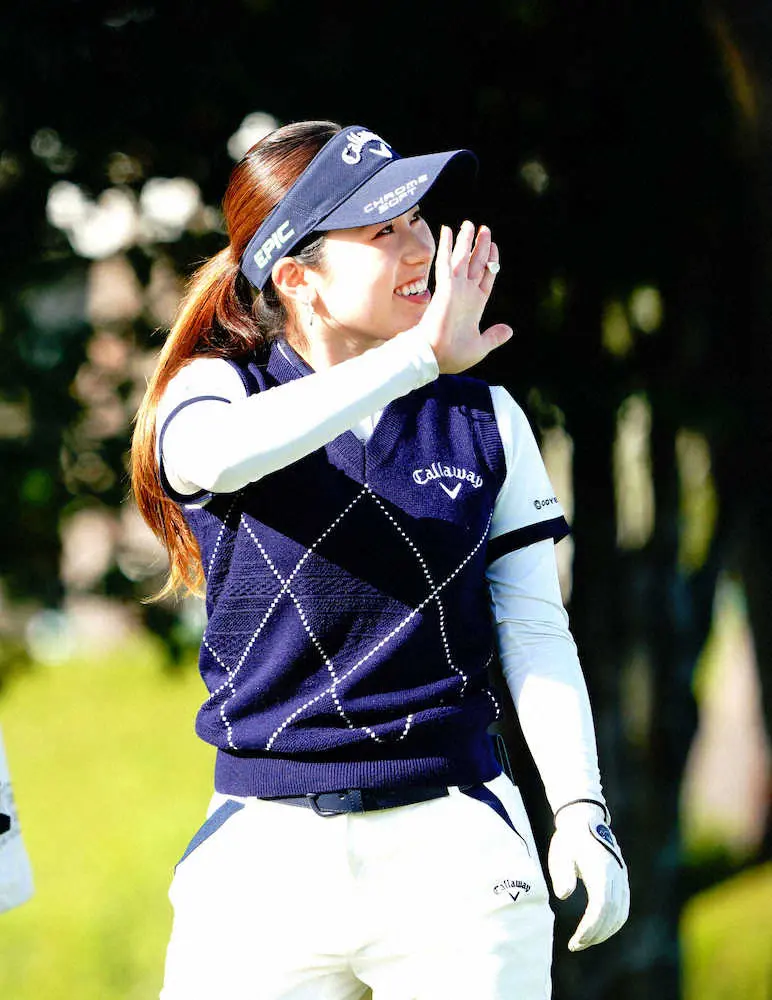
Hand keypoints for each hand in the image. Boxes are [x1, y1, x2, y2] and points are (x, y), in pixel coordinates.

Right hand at [418, 221, 512, 373]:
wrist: (434, 357)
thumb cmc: (454, 355)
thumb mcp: (481, 346)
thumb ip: (495, 336)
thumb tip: (509, 330)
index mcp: (475, 304)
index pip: (486, 276)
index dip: (490, 261)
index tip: (493, 247)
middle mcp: (466, 293)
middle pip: (476, 263)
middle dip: (481, 246)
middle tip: (485, 229)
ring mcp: (455, 288)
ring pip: (463, 258)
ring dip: (466, 240)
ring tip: (469, 223)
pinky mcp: (445, 287)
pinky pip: (447, 262)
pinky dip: (448, 246)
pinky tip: (447, 230)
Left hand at [547, 802, 629, 951]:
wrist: (584, 819)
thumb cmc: (569, 839)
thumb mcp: (561, 852)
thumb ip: (562, 873)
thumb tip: (565, 895)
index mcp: (601, 868)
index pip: (602, 906)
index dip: (591, 927)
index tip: (576, 939)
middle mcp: (616, 874)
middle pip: (613, 913)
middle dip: (596, 934)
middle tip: (576, 945)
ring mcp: (622, 877)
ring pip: (621, 912)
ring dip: (605, 931)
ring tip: (584, 941)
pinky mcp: (622, 879)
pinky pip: (623, 906)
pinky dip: (613, 922)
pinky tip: (598, 931)